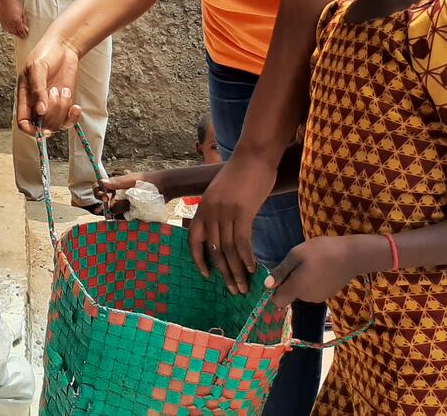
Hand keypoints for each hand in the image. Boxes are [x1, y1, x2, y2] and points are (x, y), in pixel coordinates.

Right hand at [0, 0, 28, 38]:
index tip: (26, 36)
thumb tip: (26, 28)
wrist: (6, 0)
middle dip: (20, 35)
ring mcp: (5, 22)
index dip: (24, 34)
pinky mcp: (1, 21)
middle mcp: (10, 23)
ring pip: (10, 31)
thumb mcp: (22, 12)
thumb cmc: (15, 4)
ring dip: (14, 33)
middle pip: (16, 32)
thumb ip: (24, 21)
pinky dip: (9, 30)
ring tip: (17, 34)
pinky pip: (6, 28)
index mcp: (17, 21)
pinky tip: (11, 30)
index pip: (21, 31)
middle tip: (23, 36)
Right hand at [16, 31, 81, 136]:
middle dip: (52, 113)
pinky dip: (73, 117)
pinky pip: (68, 120)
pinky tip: (75, 107)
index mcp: (25, 97)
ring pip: (57, 123)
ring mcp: (52, 105)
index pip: (24, 122)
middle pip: (42, 125)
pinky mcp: (64, 103)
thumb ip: (37, 90)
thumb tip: (40, 111)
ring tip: (62, 90)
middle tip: (55, 92)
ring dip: (62, 109)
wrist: (63, 47)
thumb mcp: (37, 68)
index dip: (31, 130)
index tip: (42, 129)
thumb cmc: (45, 53)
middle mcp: (37, 105)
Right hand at [95, 171, 156, 215]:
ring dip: (118, 213)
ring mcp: (125, 206)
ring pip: (115, 213)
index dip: (98, 194)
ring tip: (128, 209)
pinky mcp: (132, 215)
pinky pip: (125, 220)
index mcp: (115, 186)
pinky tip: (130, 217)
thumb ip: (117, 182)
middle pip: (106, 204)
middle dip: (107, 206)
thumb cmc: (148, 180)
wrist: (165, 187)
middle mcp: (118, 197)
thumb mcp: (132, 180)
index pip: (99, 189)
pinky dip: (125, 220)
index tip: (105, 198)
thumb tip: (102, 182)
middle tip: (110, 210)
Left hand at [188, 153, 276, 294]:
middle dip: (224, 273)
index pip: (194, 239)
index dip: (199, 259)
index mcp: (202, 208)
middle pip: (214, 250)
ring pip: (228, 249)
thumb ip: (218, 212)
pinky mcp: (243, 211)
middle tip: (233, 291)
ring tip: (245, 287)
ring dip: (237, 271)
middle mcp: (210, 211)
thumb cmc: (240, 174)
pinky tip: (252, 269)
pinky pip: (242, 240)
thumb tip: (221, 232)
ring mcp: (225, 211)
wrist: (253, 156)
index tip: (207, 275)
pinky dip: (247, 257)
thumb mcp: (220, 193)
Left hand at [266, 234, 387, 308]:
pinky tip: (321, 268)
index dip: (275, 291)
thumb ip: (281, 272)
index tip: (280, 276)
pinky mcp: (329, 294)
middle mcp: (307, 298)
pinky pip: (313, 290)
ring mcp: (319, 297)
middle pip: (290, 295)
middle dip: (290, 281)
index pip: (278, 301)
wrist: (351, 256)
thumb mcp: (296, 255)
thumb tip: (267, 286)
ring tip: (311, 264)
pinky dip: (313, 282)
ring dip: (302, 280)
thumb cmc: (321, 251)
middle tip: (299, 263)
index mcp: (297, 288)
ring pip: (302, 292)